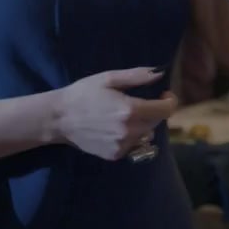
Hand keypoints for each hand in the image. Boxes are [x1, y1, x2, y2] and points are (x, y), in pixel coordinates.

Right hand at [55, 67, 179, 160]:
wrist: (59, 118)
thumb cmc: (83, 93)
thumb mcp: (109, 78)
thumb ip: (136, 76)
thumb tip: (159, 73)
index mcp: (130, 110)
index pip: (166, 110)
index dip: (169, 100)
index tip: (163, 94)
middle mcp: (129, 131)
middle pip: (157, 122)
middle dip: (154, 111)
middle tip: (140, 102)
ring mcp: (122, 145)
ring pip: (147, 134)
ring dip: (144, 124)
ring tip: (126, 116)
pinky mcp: (115, 155)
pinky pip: (134, 145)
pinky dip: (131, 136)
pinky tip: (116, 128)